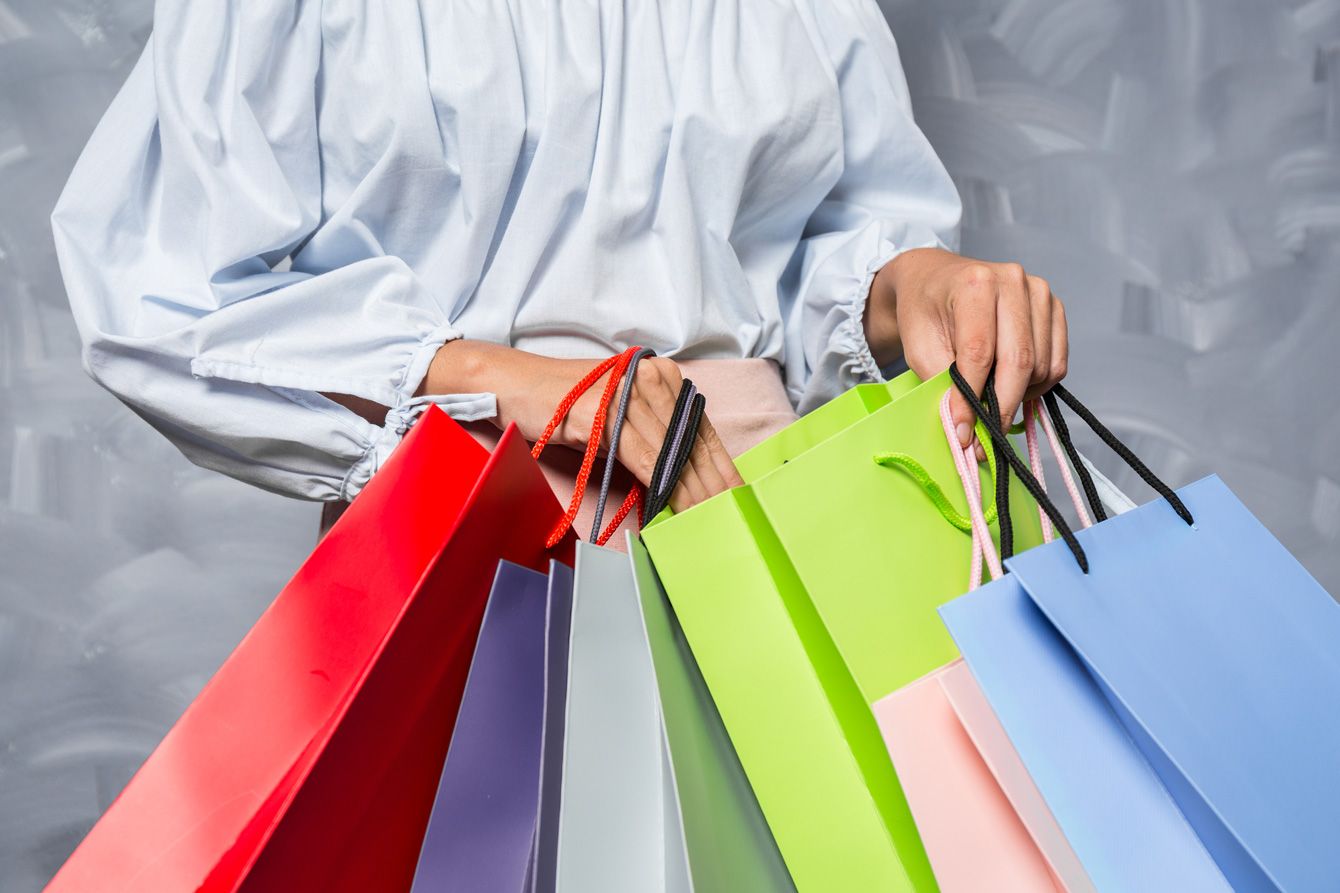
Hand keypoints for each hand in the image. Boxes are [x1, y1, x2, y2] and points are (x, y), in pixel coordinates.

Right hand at [417, 341, 742, 512]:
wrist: (513, 384)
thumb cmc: (564, 404)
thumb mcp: (619, 414)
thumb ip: (652, 434)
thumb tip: (685, 475)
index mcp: (661, 375)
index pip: (698, 429)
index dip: (721, 466)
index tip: (739, 495)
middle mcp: (649, 377)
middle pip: (688, 442)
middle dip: (711, 485)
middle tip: (730, 516)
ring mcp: (626, 393)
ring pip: (669, 452)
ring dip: (689, 492)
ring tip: (706, 519)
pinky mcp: (603, 411)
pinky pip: (641, 455)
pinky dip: (659, 483)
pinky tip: (671, 504)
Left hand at [865, 248, 1067, 456]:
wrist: (935, 280)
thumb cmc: (925, 312)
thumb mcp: (918, 348)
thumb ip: (943, 386)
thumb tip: (968, 431)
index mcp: (975, 284)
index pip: (980, 353)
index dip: (973, 399)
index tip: (964, 432)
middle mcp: (1013, 281)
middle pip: (1020, 360)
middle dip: (1002, 406)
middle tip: (986, 433)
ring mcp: (1039, 292)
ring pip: (1042, 365)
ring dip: (1020, 395)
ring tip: (992, 400)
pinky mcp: (1054, 308)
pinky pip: (1057, 362)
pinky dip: (1038, 384)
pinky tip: (1012, 385)